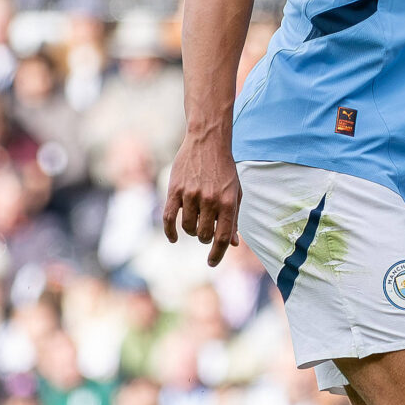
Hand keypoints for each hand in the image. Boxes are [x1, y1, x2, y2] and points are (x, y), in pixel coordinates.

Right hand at [162, 138, 243, 266]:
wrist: (208, 141)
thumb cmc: (224, 169)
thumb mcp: (235, 192)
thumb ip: (233, 218)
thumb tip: (232, 244)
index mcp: (228, 202)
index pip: (222, 238)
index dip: (217, 255)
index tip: (212, 263)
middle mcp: (210, 200)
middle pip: (203, 235)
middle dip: (204, 238)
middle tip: (205, 230)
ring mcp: (191, 195)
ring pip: (187, 228)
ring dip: (191, 230)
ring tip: (195, 221)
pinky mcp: (175, 190)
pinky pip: (169, 219)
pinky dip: (170, 232)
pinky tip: (173, 238)